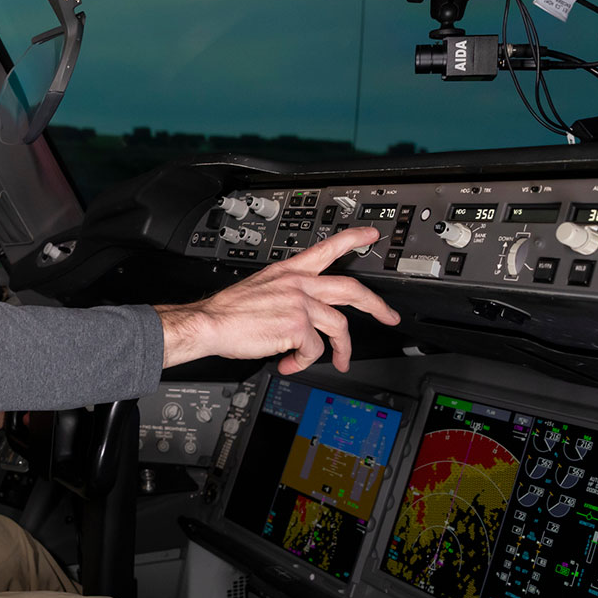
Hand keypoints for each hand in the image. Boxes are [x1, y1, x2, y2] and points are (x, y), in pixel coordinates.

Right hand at [156, 227, 399, 373]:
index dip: (354, 240)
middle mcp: (299, 283)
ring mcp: (300, 303)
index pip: (328, 248)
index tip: (371, 235)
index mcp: (290, 271)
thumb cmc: (229, 311)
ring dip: (342, 350)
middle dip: (377, 305)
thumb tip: (303, 325)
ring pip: (340, 326)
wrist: (208, 323)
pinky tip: (289, 362)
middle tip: (388, 316)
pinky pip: (313, 349)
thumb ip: (289, 299)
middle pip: (351, 289)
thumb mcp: (262, 289)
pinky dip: (303, 361)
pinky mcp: (297, 325)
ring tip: (338, 362)